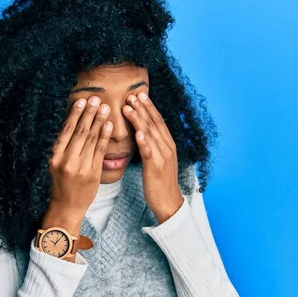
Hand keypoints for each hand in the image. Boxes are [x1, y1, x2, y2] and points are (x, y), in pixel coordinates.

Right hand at [48, 96, 112, 217]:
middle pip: (79, 132)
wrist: (67, 207)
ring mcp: (80, 168)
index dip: (75, 114)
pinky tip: (109, 125)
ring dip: (99, 121)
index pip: (66, 130)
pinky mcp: (93, 174)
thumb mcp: (56, 163)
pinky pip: (100, 151)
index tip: (82, 100)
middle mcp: (66, 161)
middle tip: (97, 99)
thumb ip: (64, 146)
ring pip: (91, 140)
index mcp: (55, 156)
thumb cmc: (61, 182)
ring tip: (105, 108)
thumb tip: (74, 121)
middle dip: (89, 114)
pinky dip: (104, 137)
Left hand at [123, 92, 183, 223]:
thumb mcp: (158, 159)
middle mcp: (167, 147)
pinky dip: (144, 141)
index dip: (148, 107)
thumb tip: (142, 132)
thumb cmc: (160, 182)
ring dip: (139, 119)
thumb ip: (152, 145)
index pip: (158, 121)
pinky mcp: (155, 167)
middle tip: (131, 94)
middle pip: (154, 123)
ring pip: (150, 133)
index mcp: (167, 144)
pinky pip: (149, 152)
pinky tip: (138, 133)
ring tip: (128, 107)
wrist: (169, 202)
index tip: (139, 95)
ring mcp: (162, 156)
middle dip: (142, 107)